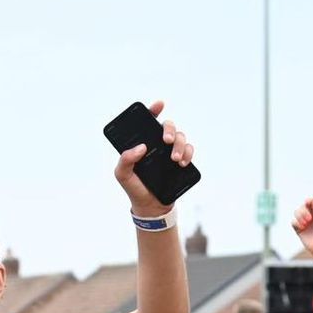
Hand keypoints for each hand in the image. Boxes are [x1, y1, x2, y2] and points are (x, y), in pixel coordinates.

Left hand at [112, 99, 192, 216]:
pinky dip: (188, 153)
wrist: (151, 208)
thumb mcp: (122, 175)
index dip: (154, 110)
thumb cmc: (134, 188)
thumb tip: (141, 147)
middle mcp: (158, 144)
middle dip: (169, 129)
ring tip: (175, 160)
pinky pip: (190, 150)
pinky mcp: (182, 162)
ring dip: (180, 145)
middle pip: (168, 126)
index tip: (160, 104)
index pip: (148, 122)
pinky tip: (183, 163)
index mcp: (142, 143)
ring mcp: (170, 152)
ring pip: (181, 137)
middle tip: (166, 141)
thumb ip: (125, 159)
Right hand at [291, 197, 312, 260]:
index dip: (308, 200)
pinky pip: (293, 222)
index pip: (310, 202)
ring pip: (296, 213)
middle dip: (304, 211)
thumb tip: (312, 199)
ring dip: (300, 216)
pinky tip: (302, 228)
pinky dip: (297, 223)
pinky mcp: (298, 230)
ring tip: (306, 224)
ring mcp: (303, 223)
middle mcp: (310, 217)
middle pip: (302, 207)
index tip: (308, 202)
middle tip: (309, 219)